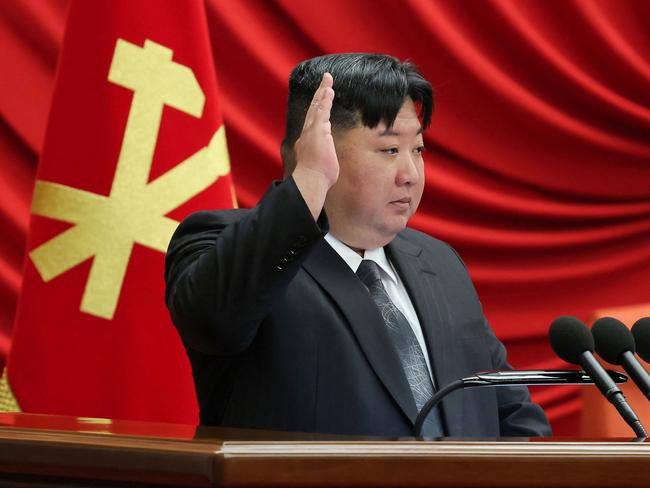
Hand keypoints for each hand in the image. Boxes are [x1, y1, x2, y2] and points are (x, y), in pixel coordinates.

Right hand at [294, 73, 338, 187]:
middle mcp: (307, 134)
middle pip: (313, 110)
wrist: (310, 181)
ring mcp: (311, 131)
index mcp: (306, 142)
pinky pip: (322, 111)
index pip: (312, 122)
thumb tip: (324, 167)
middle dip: (319, 95)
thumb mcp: (319, 168)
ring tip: (328, 79)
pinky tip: (329, 90)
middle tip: (324, 81)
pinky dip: (325, 99)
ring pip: (317, 107)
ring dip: (323, 92)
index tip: (321, 100)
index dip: (317, 109)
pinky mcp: (318, 130)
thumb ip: (321, 161)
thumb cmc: (316, 179)